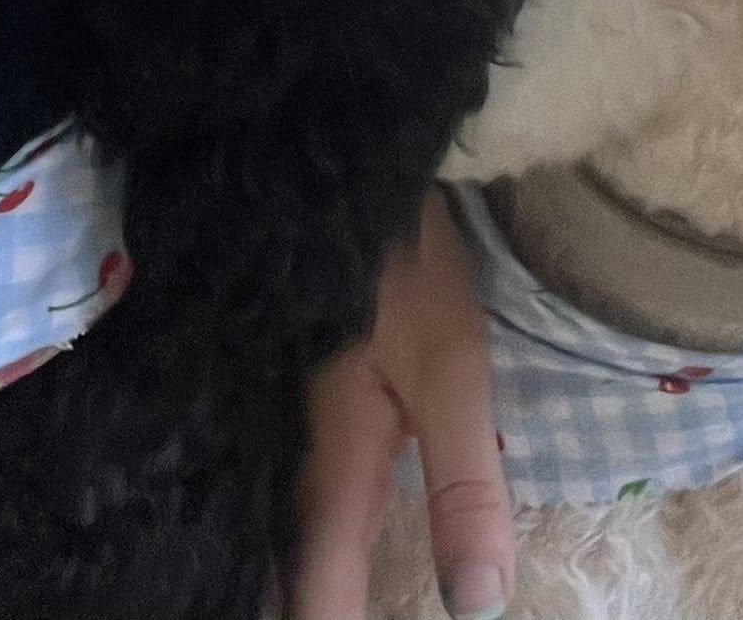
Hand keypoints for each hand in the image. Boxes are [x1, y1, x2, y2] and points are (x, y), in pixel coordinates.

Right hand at [293, 188, 514, 619]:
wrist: (331, 167)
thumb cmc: (401, 268)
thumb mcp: (452, 371)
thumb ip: (464, 487)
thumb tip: (478, 606)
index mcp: (333, 460)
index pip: (319, 589)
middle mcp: (286, 447)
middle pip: (280, 560)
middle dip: (297, 600)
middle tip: (320, 612)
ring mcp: (268, 411)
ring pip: (268, 517)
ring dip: (285, 564)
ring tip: (298, 592)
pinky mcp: (267, 377)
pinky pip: (263, 473)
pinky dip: (276, 516)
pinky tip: (283, 520)